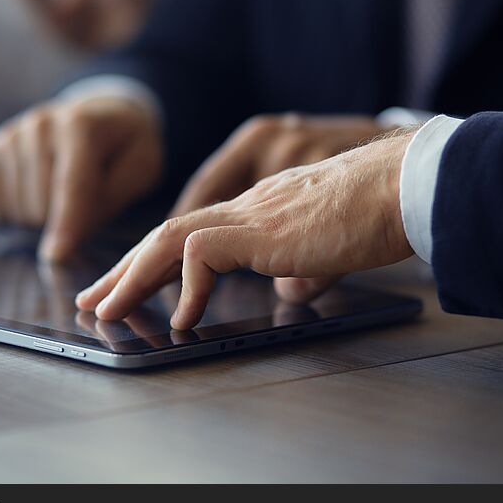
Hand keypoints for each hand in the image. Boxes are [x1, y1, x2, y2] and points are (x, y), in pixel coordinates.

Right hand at [0, 95, 162, 261]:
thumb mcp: (141, 170)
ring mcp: (14, 134)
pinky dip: (23, 210)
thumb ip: (109, 202)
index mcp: (81, 125)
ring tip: (69, 195)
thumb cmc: (126, 149)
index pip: (71, 186)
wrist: (102, 116)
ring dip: (46, 217)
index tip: (56, 257)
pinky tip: (45, 192)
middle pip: (42, 203)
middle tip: (89, 206)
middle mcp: (41, 124)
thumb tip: (65, 241)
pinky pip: (1, 203)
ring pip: (19, 208)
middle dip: (66, 221)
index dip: (66, 225)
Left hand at [76, 128, 417, 329]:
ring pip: (171, 238)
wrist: (408, 184)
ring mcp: (253, 212)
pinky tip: (182, 319)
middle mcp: (248, 204)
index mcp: (261, 208)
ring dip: (132, 276)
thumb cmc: (381, 212)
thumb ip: (300, 269)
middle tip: (95, 298)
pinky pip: (203, 254)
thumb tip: (285, 290)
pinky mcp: (263, 228)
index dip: (157, 259)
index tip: (133, 282)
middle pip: (168, 232)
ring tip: (105, 309)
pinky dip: (186, 287)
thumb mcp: (329, 249)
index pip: (194, 230)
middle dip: (125, 268)